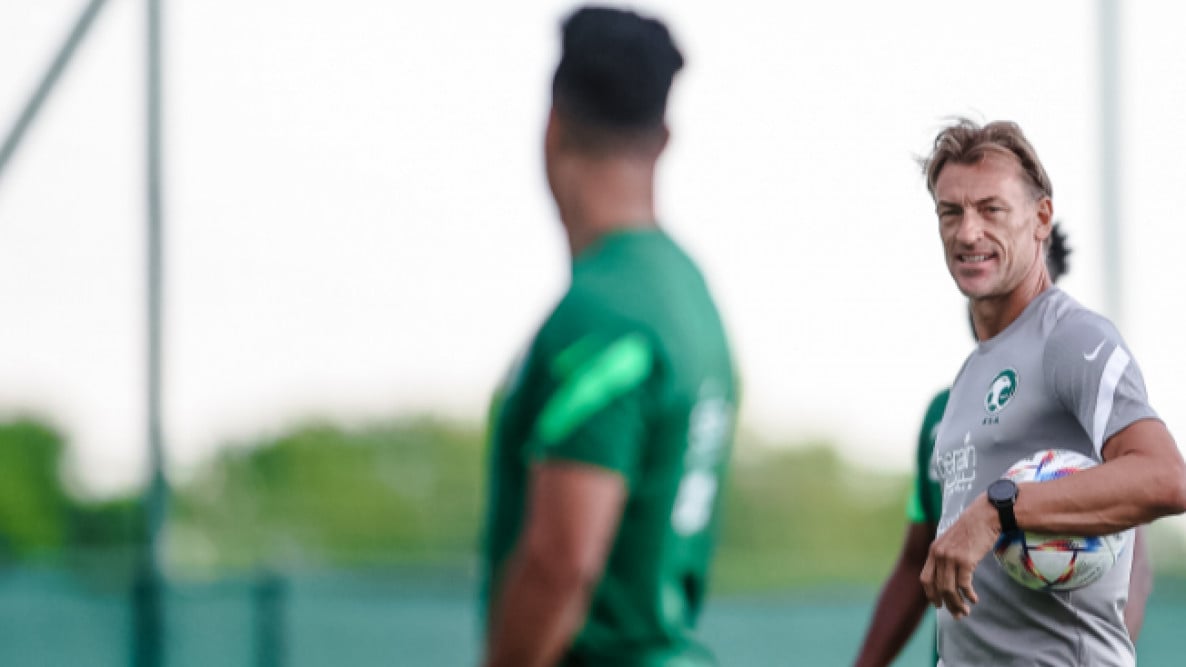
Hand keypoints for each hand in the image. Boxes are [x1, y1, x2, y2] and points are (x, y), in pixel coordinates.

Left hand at [920, 494, 999, 618]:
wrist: (985, 515)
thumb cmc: (971, 529)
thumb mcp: (951, 541)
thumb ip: (945, 556)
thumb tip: (947, 577)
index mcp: (933, 550)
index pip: (925, 579)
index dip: (931, 594)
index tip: (938, 605)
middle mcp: (939, 554)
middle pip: (939, 587)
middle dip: (947, 604)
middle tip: (957, 615)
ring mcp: (951, 557)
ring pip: (950, 589)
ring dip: (958, 603)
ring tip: (966, 611)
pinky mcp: (966, 560)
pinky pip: (964, 584)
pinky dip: (969, 595)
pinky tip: (974, 599)